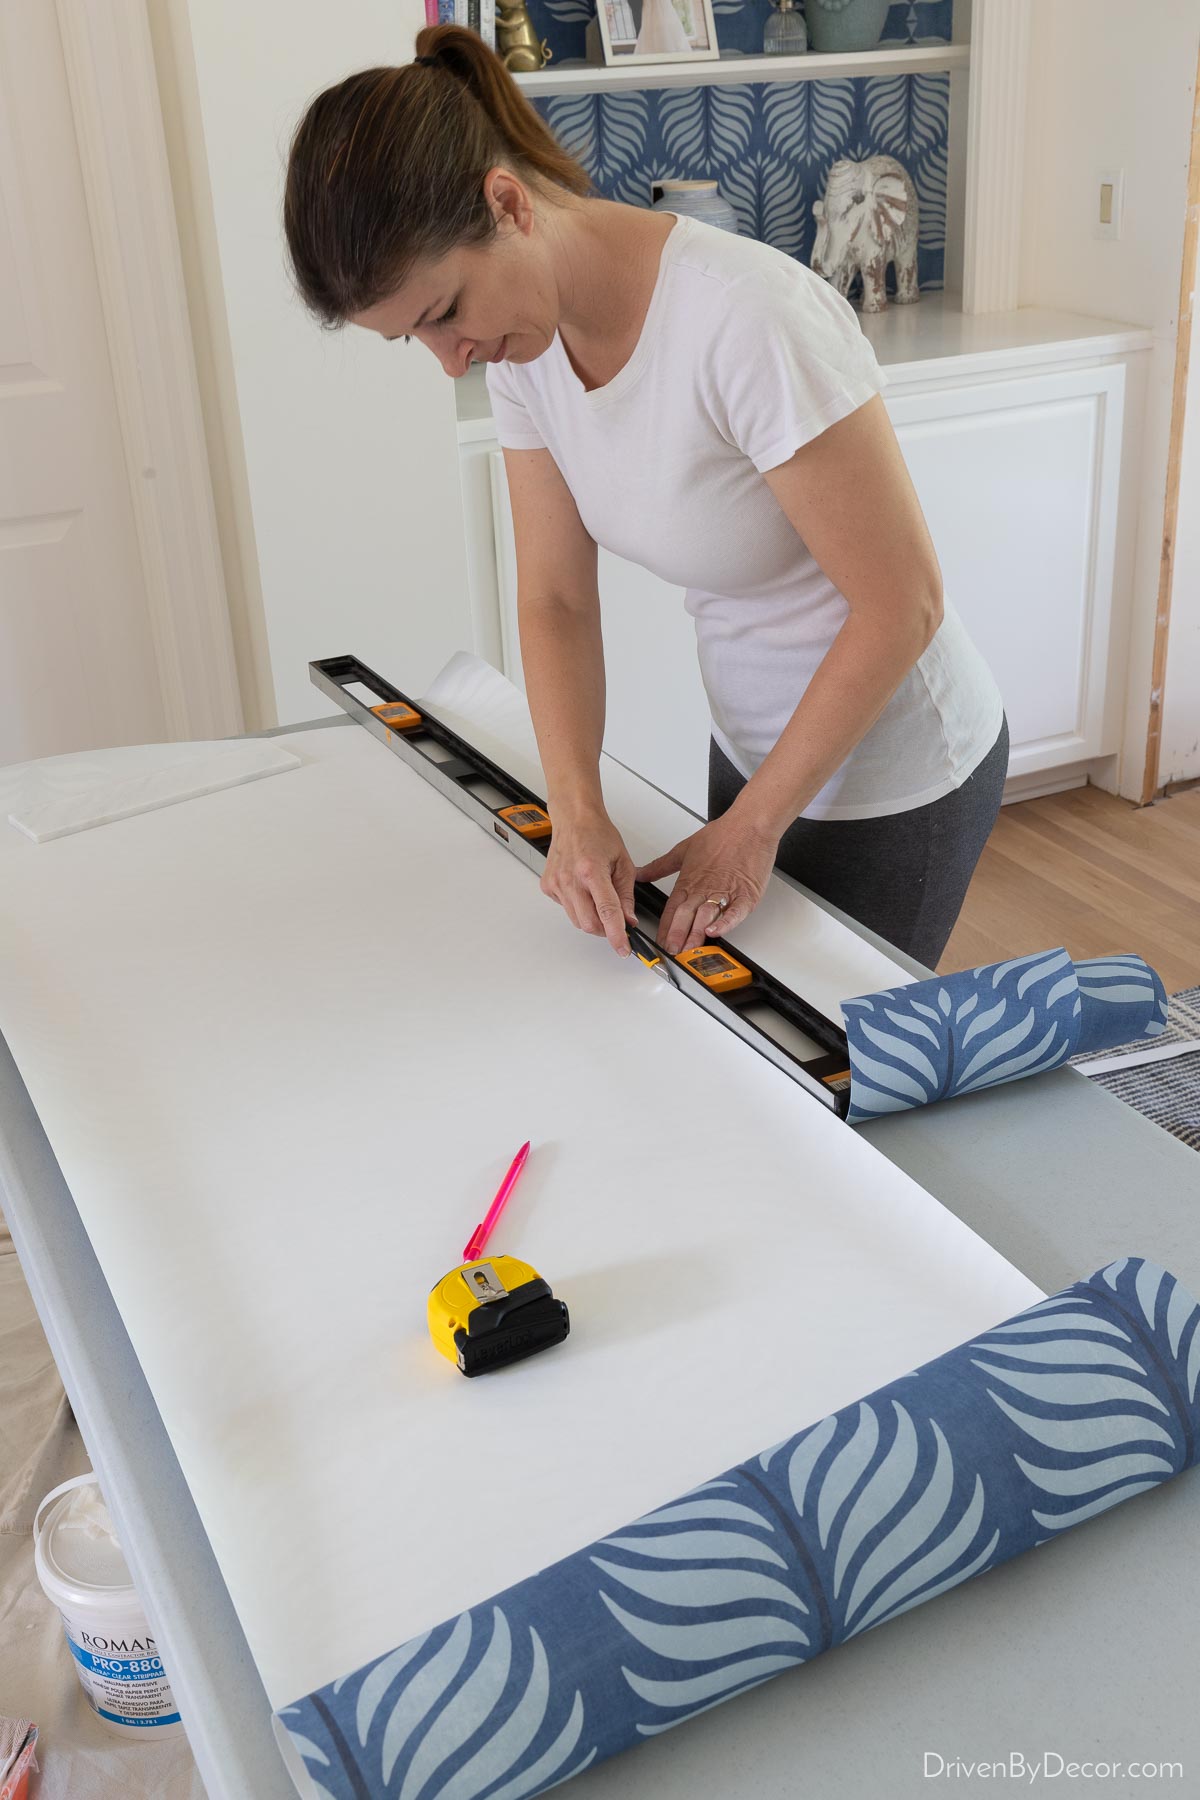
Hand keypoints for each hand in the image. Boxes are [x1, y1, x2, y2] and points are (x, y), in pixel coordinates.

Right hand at [541, 805, 637, 955]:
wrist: (574, 819)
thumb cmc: (597, 834)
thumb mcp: (623, 862)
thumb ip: (626, 894)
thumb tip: (628, 919)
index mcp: (592, 871)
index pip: (607, 911)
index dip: (616, 934)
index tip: (622, 948)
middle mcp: (570, 879)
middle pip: (588, 923)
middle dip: (605, 930)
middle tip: (615, 922)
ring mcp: (556, 883)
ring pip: (576, 920)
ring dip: (592, 918)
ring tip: (598, 897)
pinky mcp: (548, 886)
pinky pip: (566, 908)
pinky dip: (578, 906)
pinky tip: (582, 889)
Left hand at [636, 808, 778, 955]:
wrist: (749, 826)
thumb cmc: (722, 835)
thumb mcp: (683, 849)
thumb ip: (660, 866)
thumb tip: (641, 873)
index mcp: (689, 880)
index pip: (672, 908)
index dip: (665, 926)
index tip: (660, 940)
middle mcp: (704, 888)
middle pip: (687, 915)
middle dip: (678, 935)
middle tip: (672, 951)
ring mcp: (725, 892)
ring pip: (706, 916)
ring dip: (696, 934)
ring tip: (689, 949)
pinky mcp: (746, 894)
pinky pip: (734, 912)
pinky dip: (725, 923)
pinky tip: (715, 932)